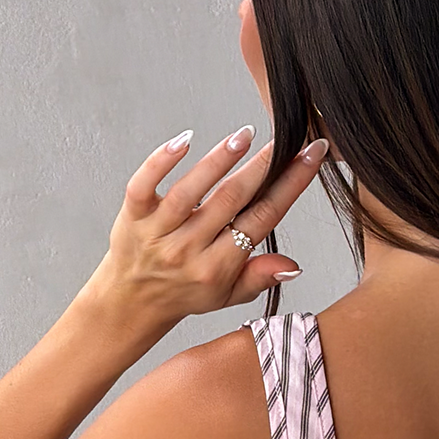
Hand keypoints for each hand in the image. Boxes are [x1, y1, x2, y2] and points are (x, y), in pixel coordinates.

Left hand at [81, 125, 327, 344]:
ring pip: (191, 189)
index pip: (261, 220)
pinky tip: (185, 139)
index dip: (289, 186)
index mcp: (217, 269)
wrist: (129, 302)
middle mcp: (188, 249)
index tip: (309, 157)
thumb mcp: (228, 296)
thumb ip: (259, 277)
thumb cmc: (183, 293)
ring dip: (220, 159)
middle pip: (232, 200)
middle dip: (264, 166)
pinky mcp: (133, 214)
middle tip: (289, 138)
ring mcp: (158, 231)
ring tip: (246, 135)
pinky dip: (162, 160)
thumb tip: (294, 266)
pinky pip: (144, 183)